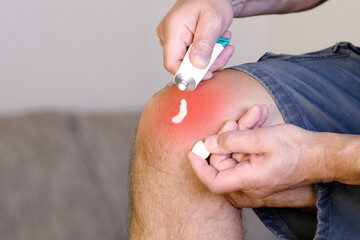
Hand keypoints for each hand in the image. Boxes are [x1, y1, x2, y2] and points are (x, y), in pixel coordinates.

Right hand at [156, 0, 234, 78]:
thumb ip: (204, 44)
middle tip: (224, 51)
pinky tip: (217, 43)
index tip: (208, 74)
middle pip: (184, 66)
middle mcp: (167, 37)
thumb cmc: (212, 2)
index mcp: (172, 30)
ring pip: (191, 64)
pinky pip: (193, 59)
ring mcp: (172, 41)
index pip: (172, 64)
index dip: (189, 74)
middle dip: (207, 64)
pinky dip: (208, 55)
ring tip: (222, 42)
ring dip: (211, 59)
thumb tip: (198, 65)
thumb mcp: (212, 22)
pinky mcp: (179, 44)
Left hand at [188, 106, 328, 198]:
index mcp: (249, 180)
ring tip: (254, 116)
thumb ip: (231, 141)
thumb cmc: (297, 148)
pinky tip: (256, 123)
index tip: (193, 151)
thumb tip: (209, 144)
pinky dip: (247, 140)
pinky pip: (245, 157)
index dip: (200, 166)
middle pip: (224, 163)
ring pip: (235, 156)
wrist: (320, 155)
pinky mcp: (258, 174)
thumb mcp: (261, 138)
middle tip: (235, 121)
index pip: (213, 181)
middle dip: (227, 138)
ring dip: (240, 134)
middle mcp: (250, 186)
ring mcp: (254, 181)